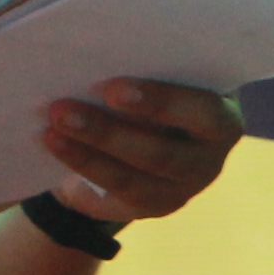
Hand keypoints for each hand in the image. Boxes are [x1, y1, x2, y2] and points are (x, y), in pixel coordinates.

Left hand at [40, 78, 236, 230]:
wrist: (158, 137)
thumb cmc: (164, 96)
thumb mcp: (170, 83)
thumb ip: (153, 77)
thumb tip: (102, 66)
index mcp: (223, 120)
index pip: (203, 112)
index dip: (160, 102)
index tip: (112, 88)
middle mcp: (209, 161)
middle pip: (162, 154)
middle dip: (108, 133)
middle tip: (61, 110)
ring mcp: (181, 190)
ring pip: (132, 180)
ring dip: (86, 156)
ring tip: (50, 131)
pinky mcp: (150, 209)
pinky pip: (112, 199)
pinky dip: (80, 174)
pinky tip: (56, 149)